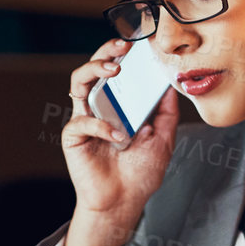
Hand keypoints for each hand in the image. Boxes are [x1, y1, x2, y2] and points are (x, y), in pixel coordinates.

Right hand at [62, 37, 179, 220]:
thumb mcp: (164, 138)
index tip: (140, 43)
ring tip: (113, 69)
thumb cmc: (140, 173)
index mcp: (120, 104)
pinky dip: (101, 125)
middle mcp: (100, 107)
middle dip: (106, 51)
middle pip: (94, 68)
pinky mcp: (74, 136)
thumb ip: (166, 112)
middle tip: (123, 46)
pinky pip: (82, 121)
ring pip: (78, 81)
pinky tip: (117, 137)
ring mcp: (85, 119)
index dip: (124, 54)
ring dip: (94, 69)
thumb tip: (170, 84)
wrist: (124, 202)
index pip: (118, 71)